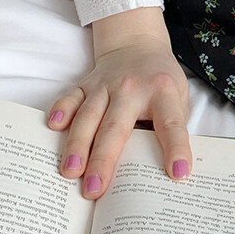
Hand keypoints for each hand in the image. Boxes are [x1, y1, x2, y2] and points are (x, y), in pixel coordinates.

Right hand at [47, 33, 191, 199]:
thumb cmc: (160, 80)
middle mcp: (132, 88)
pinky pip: (71, 97)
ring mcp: (105, 85)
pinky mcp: (86, 83)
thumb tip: (172, 170)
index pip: (171, 124)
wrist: (138, 44)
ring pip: (88, 116)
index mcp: (163, 92)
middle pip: (116, 126)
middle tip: (94, 189)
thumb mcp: (179, 98)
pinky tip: (54, 127)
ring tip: (70, 171)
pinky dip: (61, 110)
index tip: (178, 173)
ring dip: (77, 145)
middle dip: (104, 159)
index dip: (176, 148)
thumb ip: (175, 127)